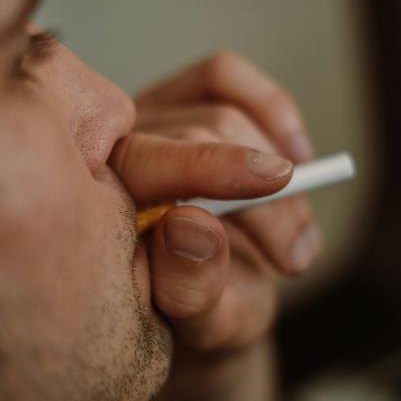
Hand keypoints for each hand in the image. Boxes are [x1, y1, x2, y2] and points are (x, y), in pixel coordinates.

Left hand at [112, 51, 321, 352]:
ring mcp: (143, 121)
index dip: (212, 166)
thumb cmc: (202, 313)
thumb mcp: (205, 324)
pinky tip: (298, 155)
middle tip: (296, 256)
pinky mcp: (177, 97)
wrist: (214, 299)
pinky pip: (223, 75)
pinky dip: (271, 108)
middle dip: (266, 200)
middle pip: (195, 139)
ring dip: (281, 172)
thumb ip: (191, 288)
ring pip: (222, 113)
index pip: (143, 164)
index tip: (280, 181)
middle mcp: (115, 154)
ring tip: (297, 236)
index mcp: (103, 209)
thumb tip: (190, 224)